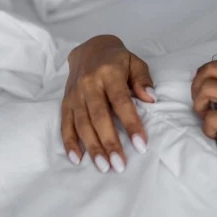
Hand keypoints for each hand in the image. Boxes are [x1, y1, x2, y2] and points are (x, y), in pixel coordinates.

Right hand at [61, 35, 155, 173]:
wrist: (89, 49)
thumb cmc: (117, 60)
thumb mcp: (135, 62)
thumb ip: (143, 80)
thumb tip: (151, 99)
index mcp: (109, 74)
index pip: (121, 102)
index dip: (131, 123)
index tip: (141, 144)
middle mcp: (89, 85)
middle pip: (99, 117)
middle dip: (109, 143)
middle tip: (119, 164)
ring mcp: (74, 95)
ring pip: (82, 125)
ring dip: (92, 147)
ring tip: (104, 167)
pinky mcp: (65, 102)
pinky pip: (65, 124)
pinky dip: (69, 143)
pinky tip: (77, 159)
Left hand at [191, 57, 216, 175]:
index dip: (213, 72)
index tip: (211, 86)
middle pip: (212, 69)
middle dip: (198, 83)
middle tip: (201, 101)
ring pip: (207, 88)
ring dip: (198, 103)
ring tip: (204, 116)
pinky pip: (212, 118)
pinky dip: (207, 127)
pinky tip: (215, 134)